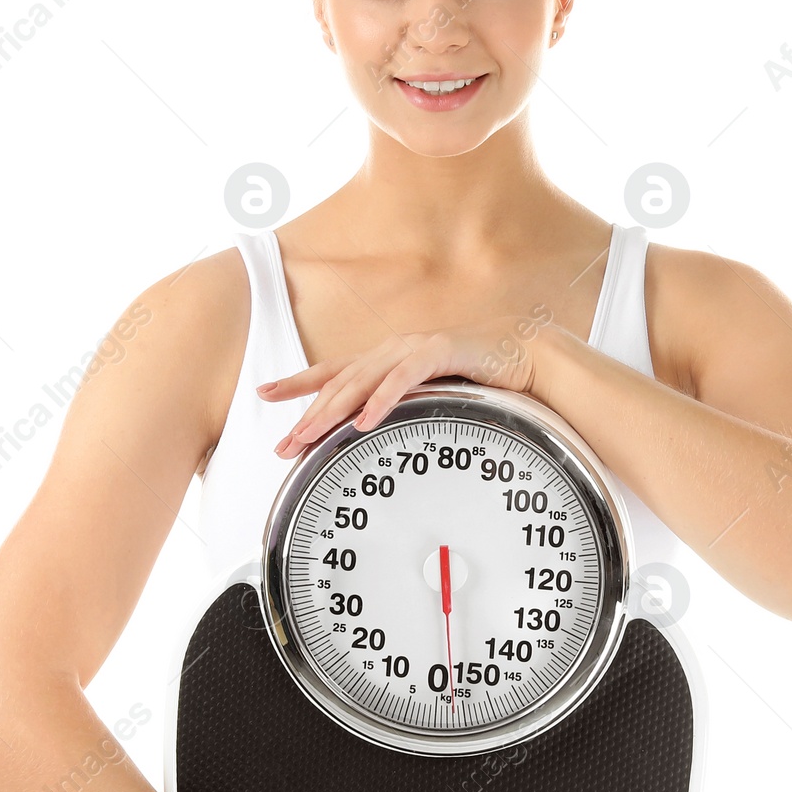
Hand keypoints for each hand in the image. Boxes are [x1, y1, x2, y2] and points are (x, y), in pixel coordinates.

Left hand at [260, 315, 557, 458]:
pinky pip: (404, 378)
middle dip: (307, 414)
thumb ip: (403, 408)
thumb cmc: (481, 376)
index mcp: (388, 359)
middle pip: (339, 383)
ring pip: (362, 380)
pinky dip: (381, 399)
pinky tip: (364, 420)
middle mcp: (394, 350)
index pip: (333, 372)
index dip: (297, 382)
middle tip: (284, 443)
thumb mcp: (431, 395)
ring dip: (333, 410)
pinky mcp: (441, 352)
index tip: (265, 394)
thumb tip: (375, 433)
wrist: (526, 353)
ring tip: (310, 435)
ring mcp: (415, 349)